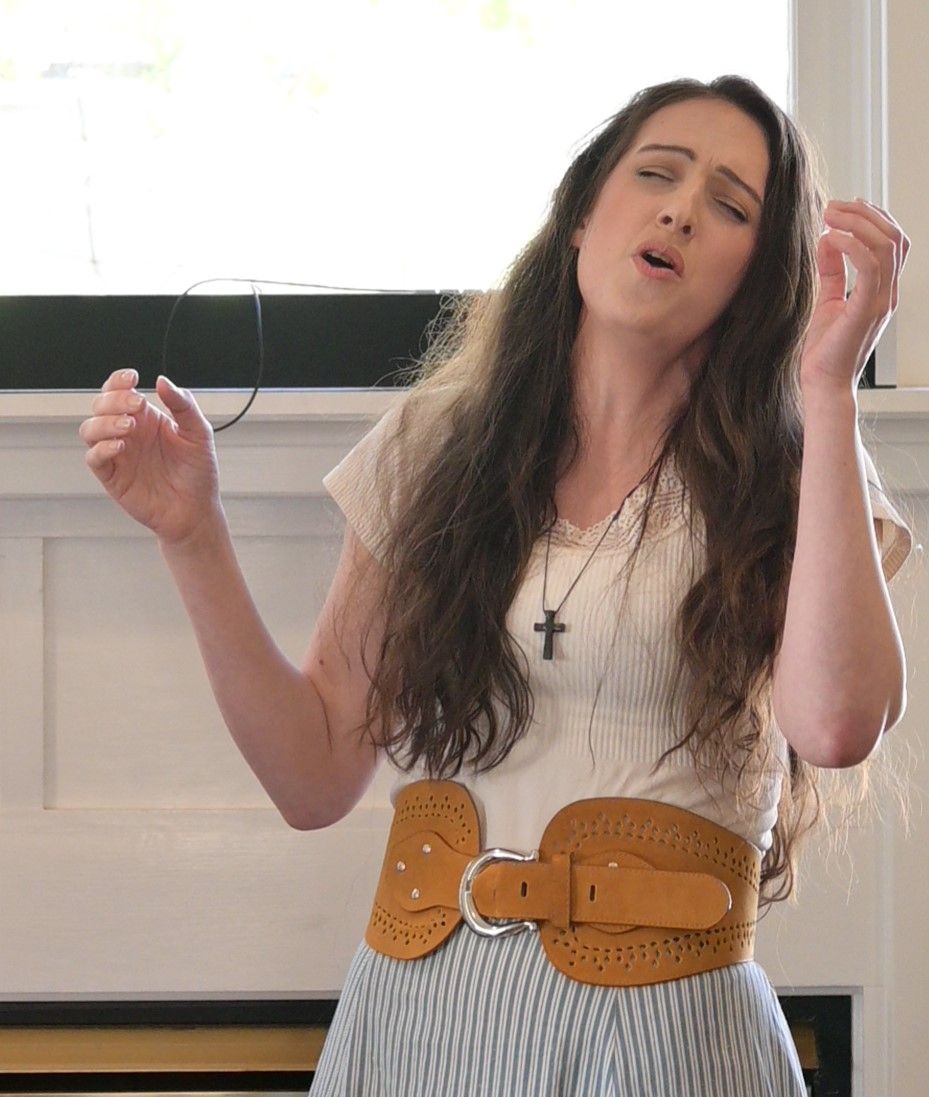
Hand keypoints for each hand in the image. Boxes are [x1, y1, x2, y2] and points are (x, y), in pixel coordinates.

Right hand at [80, 369, 221, 544]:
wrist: (196, 510)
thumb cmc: (197, 472)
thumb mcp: (199, 433)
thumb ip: (183, 405)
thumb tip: (162, 381)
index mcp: (146, 418)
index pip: (119, 391)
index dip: (118, 381)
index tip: (132, 377)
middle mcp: (128, 433)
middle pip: (101, 406)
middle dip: (114, 400)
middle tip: (136, 404)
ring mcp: (118, 454)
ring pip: (90, 429)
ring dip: (104, 422)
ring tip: (129, 427)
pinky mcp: (113, 477)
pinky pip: (94, 458)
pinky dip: (102, 448)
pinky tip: (120, 446)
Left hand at [799, 197, 910, 393]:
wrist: (823, 385)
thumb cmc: (825, 350)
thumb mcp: (827, 301)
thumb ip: (831, 272)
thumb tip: (828, 239)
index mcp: (882, 291)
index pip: (894, 243)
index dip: (875, 217)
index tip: (846, 206)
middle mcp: (888, 294)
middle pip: (894, 237)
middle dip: (864, 214)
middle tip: (832, 207)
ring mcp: (880, 302)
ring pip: (885, 246)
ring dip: (856, 223)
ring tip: (829, 217)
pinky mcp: (864, 310)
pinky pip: (868, 267)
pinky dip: (851, 245)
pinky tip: (830, 240)